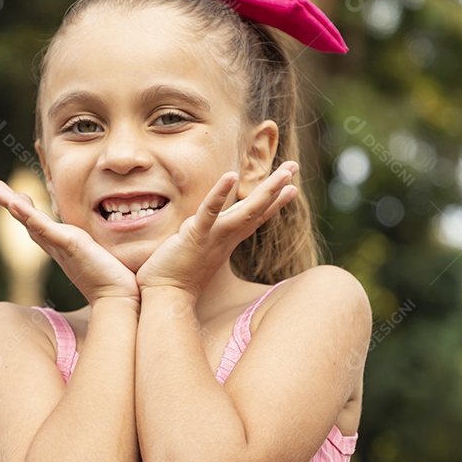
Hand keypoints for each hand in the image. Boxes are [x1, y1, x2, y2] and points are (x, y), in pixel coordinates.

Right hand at [0, 180, 139, 304]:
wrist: (120, 298)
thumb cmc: (115, 281)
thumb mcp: (103, 257)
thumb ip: (100, 250)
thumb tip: (109, 247)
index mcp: (64, 247)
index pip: (40, 226)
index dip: (26, 212)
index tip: (16, 197)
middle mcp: (57, 247)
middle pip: (27, 221)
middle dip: (8, 203)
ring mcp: (60, 246)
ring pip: (30, 221)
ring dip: (11, 204)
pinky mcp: (68, 245)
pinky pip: (45, 228)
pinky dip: (30, 215)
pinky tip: (16, 202)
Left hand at [135, 161, 299, 297]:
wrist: (166, 296)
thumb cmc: (177, 277)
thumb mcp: (197, 252)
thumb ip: (204, 240)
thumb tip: (200, 231)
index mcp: (227, 240)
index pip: (255, 218)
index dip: (274, 203)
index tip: (292, 188)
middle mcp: (226, 237)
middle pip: (257, 209)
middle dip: (276, 187)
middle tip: (294, 166)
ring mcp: (214, 236)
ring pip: (246, 210)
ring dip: (267, 189)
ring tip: (285, 171)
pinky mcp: (195, 235)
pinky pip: (210, 211)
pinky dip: (220, 193)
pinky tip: (231, 175)